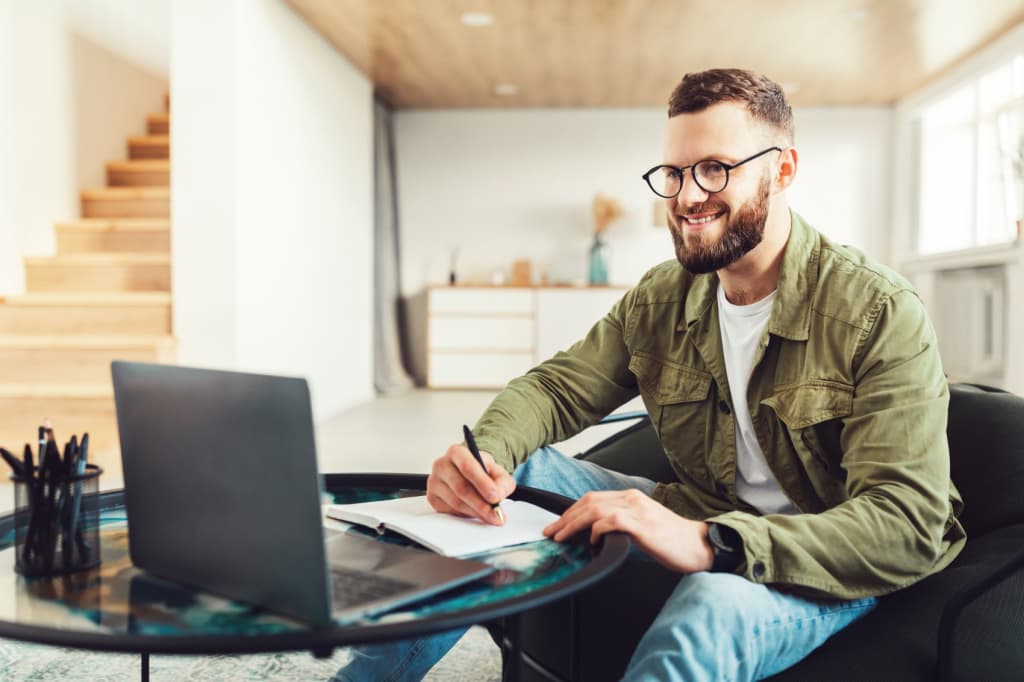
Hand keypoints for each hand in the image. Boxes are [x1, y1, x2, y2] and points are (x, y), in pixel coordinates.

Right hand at [427, 444, 515, 525]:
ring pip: (456, 502)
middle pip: (461, 487)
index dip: (482, 483)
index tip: (495, 496)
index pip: (467, 466)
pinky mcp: (432, 498)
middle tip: (495, 513)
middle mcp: (442, 464)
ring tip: (490, 515)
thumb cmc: (481, 471)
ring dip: (475, 512)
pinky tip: (475, 512)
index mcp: (457, 452)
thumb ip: (502, 482)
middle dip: (481, 504)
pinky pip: (450, 511)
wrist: (470, 475)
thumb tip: (497, 495)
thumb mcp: (497, 472)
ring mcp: (434, 481)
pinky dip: (466, 515)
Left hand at [543, 489, 713, 572]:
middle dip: (565, 517)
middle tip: (550, 531)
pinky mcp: (642, 524)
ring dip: (573, 524)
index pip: (592, 499)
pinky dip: (596, 530)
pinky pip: (611, 521)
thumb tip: (593, 535)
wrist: (698, 545)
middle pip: (589, 502)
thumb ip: (620, 525)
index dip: (571, 511)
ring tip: (561, 537)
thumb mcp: (641, 527)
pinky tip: (590, 541)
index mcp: (631, 497)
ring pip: (595, 509)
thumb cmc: (672, 540)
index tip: (557, 524)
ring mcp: (638, 510)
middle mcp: (632, 498)